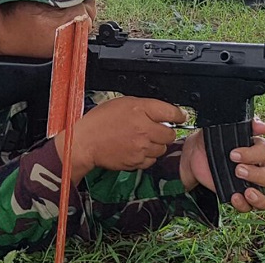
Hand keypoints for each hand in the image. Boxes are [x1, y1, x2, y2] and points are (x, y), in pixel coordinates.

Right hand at [57, 97, 186, 180]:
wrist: (85, 142)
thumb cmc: (101, 121)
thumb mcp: (124, 103)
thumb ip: (146, 107)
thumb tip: (163, 113)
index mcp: (141, 109)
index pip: (172, 112)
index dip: (178, 115)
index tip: (180, 117)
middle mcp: (144, 128)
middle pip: (170, 134)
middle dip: (165, 131)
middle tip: (154, 129)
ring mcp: (141, 147)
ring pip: (162, 148)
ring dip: (156, 145)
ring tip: (141, 140)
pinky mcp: (137, 161)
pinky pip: (151, 160)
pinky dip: (147, 156)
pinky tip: (135, 149)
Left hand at [180, 118, 264, 211]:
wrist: (194, 155)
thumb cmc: (212, 140)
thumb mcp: (222, 127)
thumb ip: (241, 125)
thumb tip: (261, 126)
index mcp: (256, 149)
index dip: (253, 154)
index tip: (233, 154)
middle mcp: (258, 167)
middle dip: (258, 175)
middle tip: (238, 170)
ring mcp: (250, 185)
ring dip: (259, 196)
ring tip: (246, 192)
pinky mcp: (239, 196)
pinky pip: (250, 207)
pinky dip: (244, 205)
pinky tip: (233, 197)